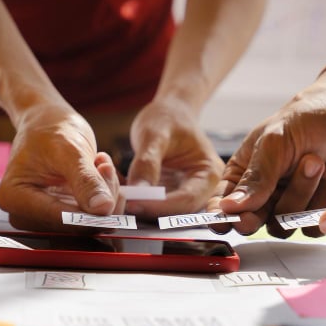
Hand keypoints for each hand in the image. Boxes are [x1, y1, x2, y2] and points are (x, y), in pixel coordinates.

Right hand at [0, 105, 121, 230]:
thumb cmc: (49, 130)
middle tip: (106, 168)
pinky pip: (89, 219)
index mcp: (14, 197)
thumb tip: (103, 208)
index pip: (58, 219)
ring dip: (104, 198)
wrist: (46, 122)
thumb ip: (86, 180)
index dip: (91, 214)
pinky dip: (103, 199)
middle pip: (72, 226)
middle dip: (99, 201)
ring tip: (102, 166)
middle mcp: (23, 214)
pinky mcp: (59, 216)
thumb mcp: (70, 150)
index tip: (114, 199)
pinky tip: (101, 174)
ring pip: (85, 224)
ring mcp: (41, 217)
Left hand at [125, 100, 224, 216]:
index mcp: (209, 173)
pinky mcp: (166, 195)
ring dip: (138, 207)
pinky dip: (134, 199)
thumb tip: (137, 192)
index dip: (160, 206)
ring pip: (161, 212)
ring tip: (117, 195)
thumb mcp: (156, 134)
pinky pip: (150, 204)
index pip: (187, 199)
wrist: (168, 113)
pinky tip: (118, 188)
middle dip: (148, 210)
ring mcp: (182, 193)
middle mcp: (200, 189)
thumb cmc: (168, 117)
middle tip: (120, 205)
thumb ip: (147, 162)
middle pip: (176, 211)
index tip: (134, 203)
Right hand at [215, 72, 325, 236]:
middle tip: (261, 208)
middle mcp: (266, 191)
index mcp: (245, 171)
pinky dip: (323, 201)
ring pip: (283, 225)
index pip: (224, 202)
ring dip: (300, 195)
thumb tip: (231, 206)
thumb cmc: (311, 115)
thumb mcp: (276, 140)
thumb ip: (256, 177)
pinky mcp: (320, 210)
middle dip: (257, 216)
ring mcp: (293, 202)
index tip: (222, 222)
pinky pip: (312, 225)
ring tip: (316, 162)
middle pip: (251, 222)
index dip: (220, 216)